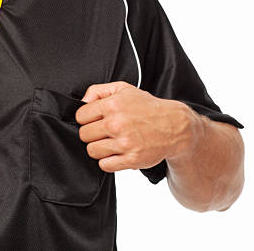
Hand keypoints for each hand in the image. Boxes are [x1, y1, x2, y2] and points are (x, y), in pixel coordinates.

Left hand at [74, 81, 192, 172]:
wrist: (174, 126)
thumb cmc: (146, 107)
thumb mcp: (123, 88)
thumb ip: (97, 91)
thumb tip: (82, 102)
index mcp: (112, 105)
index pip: (80, 116)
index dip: (86, 118)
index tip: (94, 119)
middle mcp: (116, 124)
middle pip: (84, 135)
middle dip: (91, 133)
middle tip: (103, 131)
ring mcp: (124, 143)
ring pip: (92, 151)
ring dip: (98, 148)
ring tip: (109, 142)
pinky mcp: (132, 160)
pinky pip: (105, 165)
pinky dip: (108, 161)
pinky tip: (116, 152)